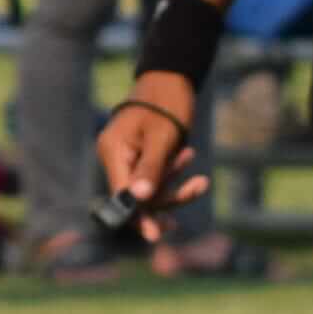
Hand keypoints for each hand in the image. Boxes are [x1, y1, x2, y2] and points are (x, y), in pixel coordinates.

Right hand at [97, 74, 206, 239]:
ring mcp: (128, 159)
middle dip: (168, 197)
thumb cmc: (167, 103)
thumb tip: (140, 199)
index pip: (121, 195)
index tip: (155, 235)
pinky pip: (156, 179)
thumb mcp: (162, 138)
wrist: (173, 78)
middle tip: (199, 187)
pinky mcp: (142, 159)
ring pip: (150, 191)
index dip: (138, 216)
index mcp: (113, 151)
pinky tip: (194, 169)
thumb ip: (151, 169)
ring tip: (196, 167)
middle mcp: (116, 157)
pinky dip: (175, 177)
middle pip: (138, 197)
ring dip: (176, 186)